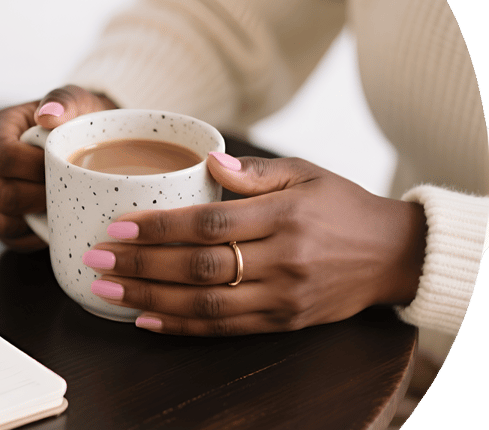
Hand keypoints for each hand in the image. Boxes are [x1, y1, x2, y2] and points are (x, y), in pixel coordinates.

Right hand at [0, 85, 117, 251]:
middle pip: (3, 194)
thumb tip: (48, 114)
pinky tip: (54, 221)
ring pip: (3, 220)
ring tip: (62, 204)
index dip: (36, 169)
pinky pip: (9, 237)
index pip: (4, 157)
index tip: (64, 165)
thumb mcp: (78, 102)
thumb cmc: (76, 121)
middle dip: (42, 197)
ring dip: (37, 217)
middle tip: (70, 190)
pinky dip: (34, 234)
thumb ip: (65, 101)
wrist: (80, 140)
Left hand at [85, 153, 426, 335]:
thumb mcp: (306, 172)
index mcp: (286, 216)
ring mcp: (284, 298)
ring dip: (150, 298)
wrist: (392, 255)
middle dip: (141, 263)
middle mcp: (284, 261)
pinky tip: (146, 319)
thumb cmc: (341, 204)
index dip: (159, 227)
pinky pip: (226, 329)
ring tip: (107, 289)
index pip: (209, 223)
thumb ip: (255, 171)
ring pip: (205, 304)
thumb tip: (208, 159)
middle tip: (97, 257)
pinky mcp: (284, 323)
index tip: (117, 224)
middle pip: (198, 267)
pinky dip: (182, 327)